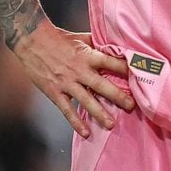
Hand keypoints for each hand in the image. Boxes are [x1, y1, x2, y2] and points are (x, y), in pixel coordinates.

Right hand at [13, 22, 133, 137]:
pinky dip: (76, 122)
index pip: (111, 63)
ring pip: (86, 100)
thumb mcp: (81, 37)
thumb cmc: (58, 37)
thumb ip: (99, 44)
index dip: (126, 69)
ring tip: (111, 125)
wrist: (30, 40)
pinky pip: (66, 109)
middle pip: (102, 85)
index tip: (140, 78)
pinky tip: (86, 132)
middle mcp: (79, 70)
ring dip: (99, 113)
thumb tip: (118, 46)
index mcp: (88, 55)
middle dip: (118, 96)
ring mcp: (66, 82)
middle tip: (132, 107)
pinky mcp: (54, 91)